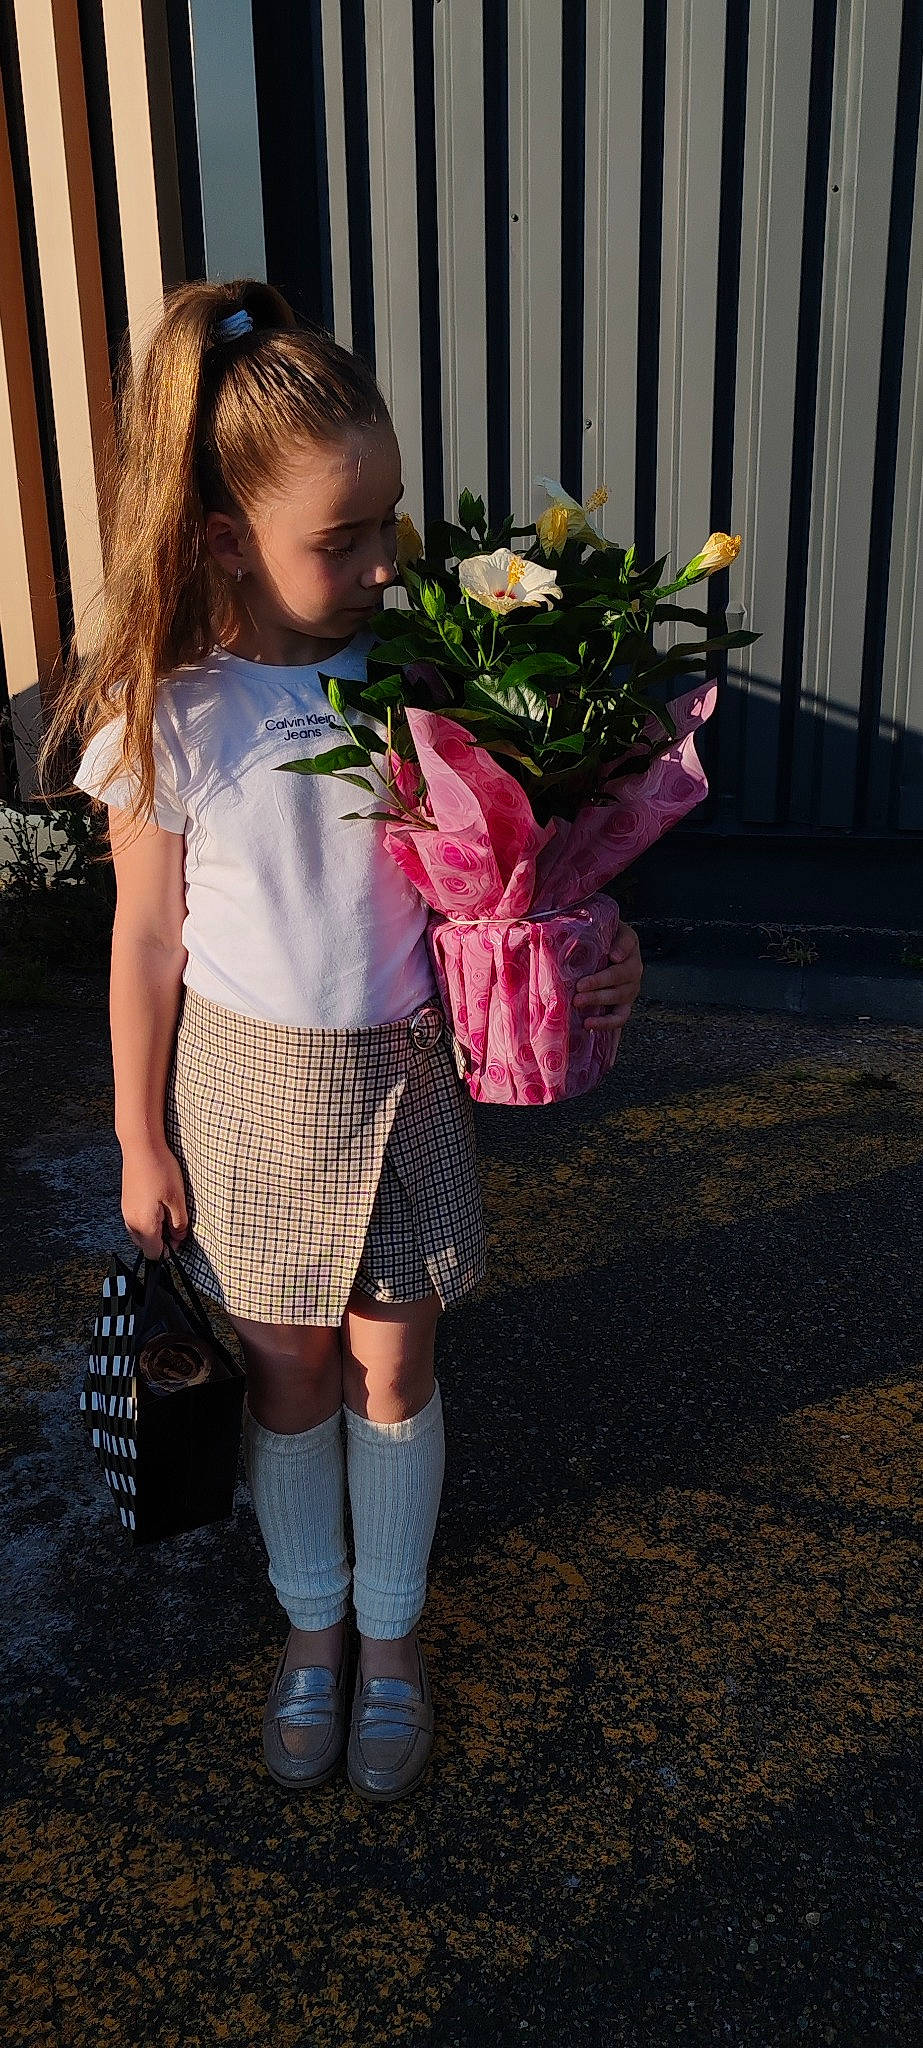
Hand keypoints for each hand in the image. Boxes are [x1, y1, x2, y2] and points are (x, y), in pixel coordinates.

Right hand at [121, 1138, 188, 1258]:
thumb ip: (179, 1224)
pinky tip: (158, 1201)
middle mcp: (130, 1222)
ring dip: (155, 1228)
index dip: (170, 1249)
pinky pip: (136, 1220)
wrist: (141, 1147)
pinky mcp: (126, 1202)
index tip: (180, 1234)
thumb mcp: (177, 1200)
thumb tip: (179, 1237)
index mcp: (143, 1225)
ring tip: (167, 1208)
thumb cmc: (160, 1171)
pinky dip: (148, 1218)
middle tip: (175, 1220)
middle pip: (146, 1245)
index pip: (155, 1254)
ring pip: (141, 1233)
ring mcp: (126, 1212)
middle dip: (162, 1239)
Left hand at [574, 919, 642, 1029]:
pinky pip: (619, 1017)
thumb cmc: (598, 939)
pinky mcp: (624, 1005)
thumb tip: (607, 952)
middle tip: (579, 986)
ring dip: (598, 1000)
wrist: (601, 952)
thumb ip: (601, 932)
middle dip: (599, 983)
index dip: (621, 950)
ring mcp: (630, 989)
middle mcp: (634, 968)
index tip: (612, 956)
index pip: (627, 944)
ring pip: (619, 997)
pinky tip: (589, 1024)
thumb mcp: (601, 928)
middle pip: (621, 976)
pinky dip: (606, 1023)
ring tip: (578, 1002)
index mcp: (629, 945)